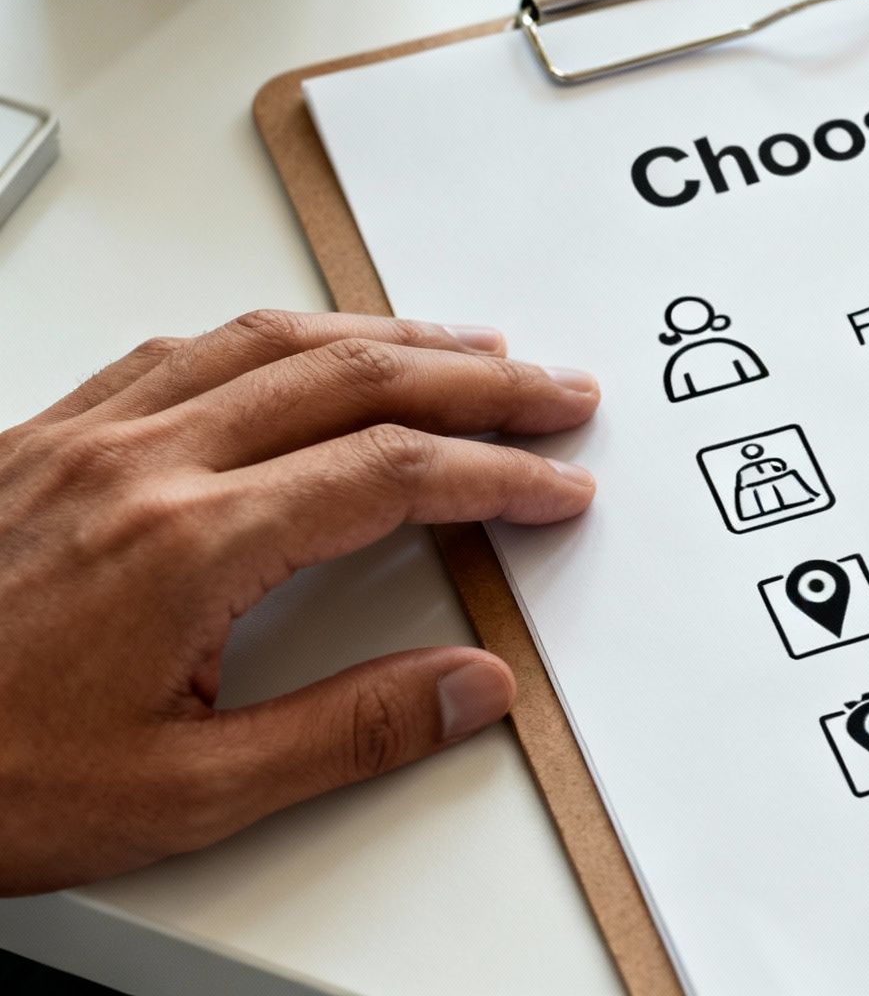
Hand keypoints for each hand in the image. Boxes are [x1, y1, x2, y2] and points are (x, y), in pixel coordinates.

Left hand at [0, 311, 599, 893]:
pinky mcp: (38, 438)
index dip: (494, 471)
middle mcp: (139, 465)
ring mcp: (83, 438)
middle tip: (553, 389)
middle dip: (476, 378)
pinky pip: (179, 349)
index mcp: (185, 545)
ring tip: (465, 344)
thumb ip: (346, 733)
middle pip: (350, 378)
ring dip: (387, 334)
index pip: (388, 474)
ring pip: (268, 341)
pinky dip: (273, 334)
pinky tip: (300, 345)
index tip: (556, 484)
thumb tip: (468, 687)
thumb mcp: (181, 796)